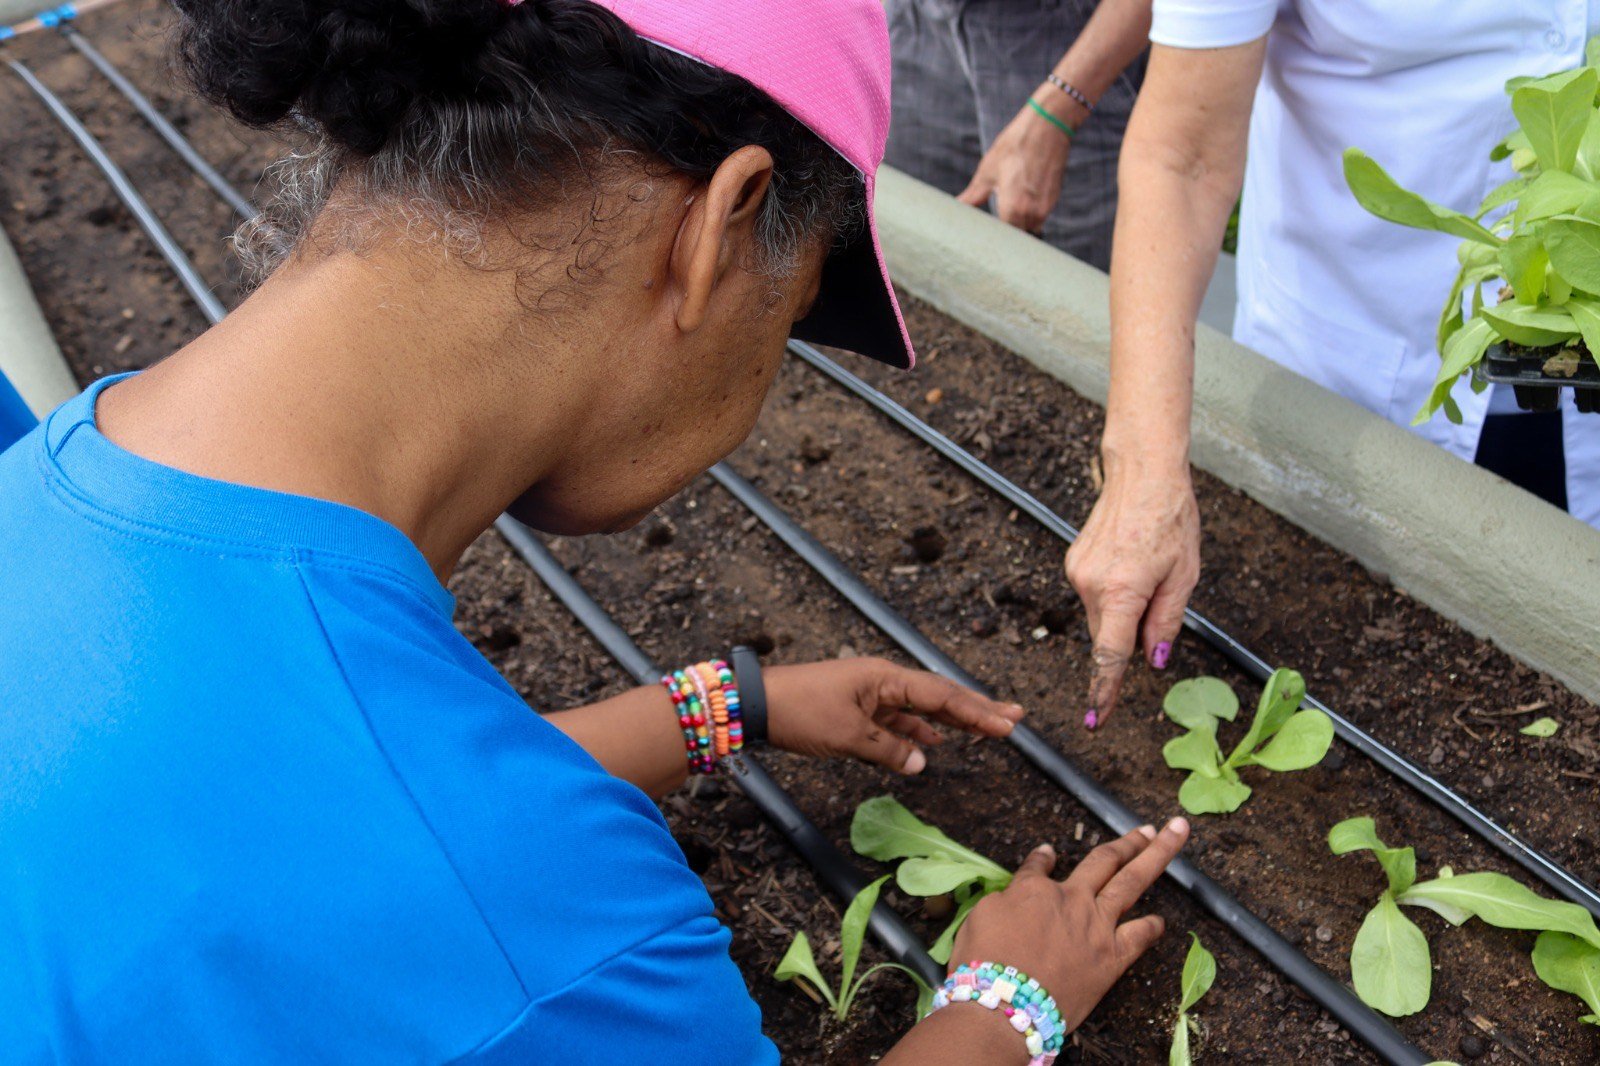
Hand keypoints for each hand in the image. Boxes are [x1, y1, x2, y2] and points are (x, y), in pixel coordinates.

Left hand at [764, 658, 1022, 773]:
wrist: (757, 704)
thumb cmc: (800, 712)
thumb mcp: (847, 736)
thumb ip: (888, 749)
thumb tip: (923, 760)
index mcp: (885, 678)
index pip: (941, 695)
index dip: (977, 710)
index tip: (1008, 722)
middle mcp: (883, 681)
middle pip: (939, 696)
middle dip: (977, 708)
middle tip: (1014, 717)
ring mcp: (872, 694)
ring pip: (922, 708)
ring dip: (953, 719)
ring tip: (987, 728)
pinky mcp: (858, 709)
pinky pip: (899, 719)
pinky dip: (919, 730)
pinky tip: (935, 741)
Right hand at [951, 819, 1188, 1033]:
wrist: (1006, 1005)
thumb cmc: (983, 962)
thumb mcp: (980, 916)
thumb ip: (1007, 896)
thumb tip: (1021, 887)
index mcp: (1035, 889)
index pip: (1040, 865)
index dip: (1043, 858)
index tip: (1048, 854)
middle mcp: (1072, 899)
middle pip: (1106, 859)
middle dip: (1129, 841)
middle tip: (1148, 828)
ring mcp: (1097, 927)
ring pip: (1132, 881)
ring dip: (1155, 855)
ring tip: (1172, 835)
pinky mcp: (1112, 958)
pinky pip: (1140, 936)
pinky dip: (1152, 926)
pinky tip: (1161, 920)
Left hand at [957, 98, 1072, 234]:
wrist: (1048, 126)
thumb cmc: (1014, 146)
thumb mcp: (987, 172)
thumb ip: (972, 197)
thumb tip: (955, 208)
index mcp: (1013, 210)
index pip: (1001, 241)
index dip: (991, 242)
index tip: (981, 240)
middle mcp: (1032, 214)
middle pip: (1016, 238)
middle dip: (1004, 237)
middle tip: (988, 232)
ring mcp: (1046, 208)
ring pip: (1028, 228)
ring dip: (1016, 225)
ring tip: (1003, 214)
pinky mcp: (1053, 200)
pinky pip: (1037, 216)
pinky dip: (1027, 214)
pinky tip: (1017, 200)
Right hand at [1064, 465, 1199, 727]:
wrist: (1142, 473)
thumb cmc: (1170, 517)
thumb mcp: (1183, 576)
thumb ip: (1166, 623)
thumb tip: (1154, 661)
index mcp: (1122, 592)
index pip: (1110, 656)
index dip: (1104, 692)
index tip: (1096, 719)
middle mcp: (1090, 585)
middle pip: (1107, 637)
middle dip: (1128, 640)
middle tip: (1157, 607)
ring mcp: (1077, 572)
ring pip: (1101, 617)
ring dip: (1122, 613)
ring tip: (1148, 575)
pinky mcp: (1074, 562)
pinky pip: (1094, 596)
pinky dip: (1112, 595)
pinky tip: (1131, 567)